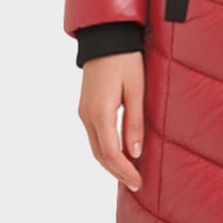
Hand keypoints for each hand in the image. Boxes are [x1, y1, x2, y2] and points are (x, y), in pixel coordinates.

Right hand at [78, 51, 145, 191]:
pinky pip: (95, 136)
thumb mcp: (136, 90)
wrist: (106, 38)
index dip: (124, 171)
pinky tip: (119, 155)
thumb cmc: (125, 60)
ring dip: (111, 163)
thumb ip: (135, 122)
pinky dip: (106, 150)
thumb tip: (134, 153)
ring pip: (95, 147)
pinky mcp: (86, 108)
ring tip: (129, 175)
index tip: (138, 182)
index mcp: (100, 112)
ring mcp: (84, 112)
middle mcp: (87, 115)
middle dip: (117, 172)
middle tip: (136, 184)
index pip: (110, 152)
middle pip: (100, 154)